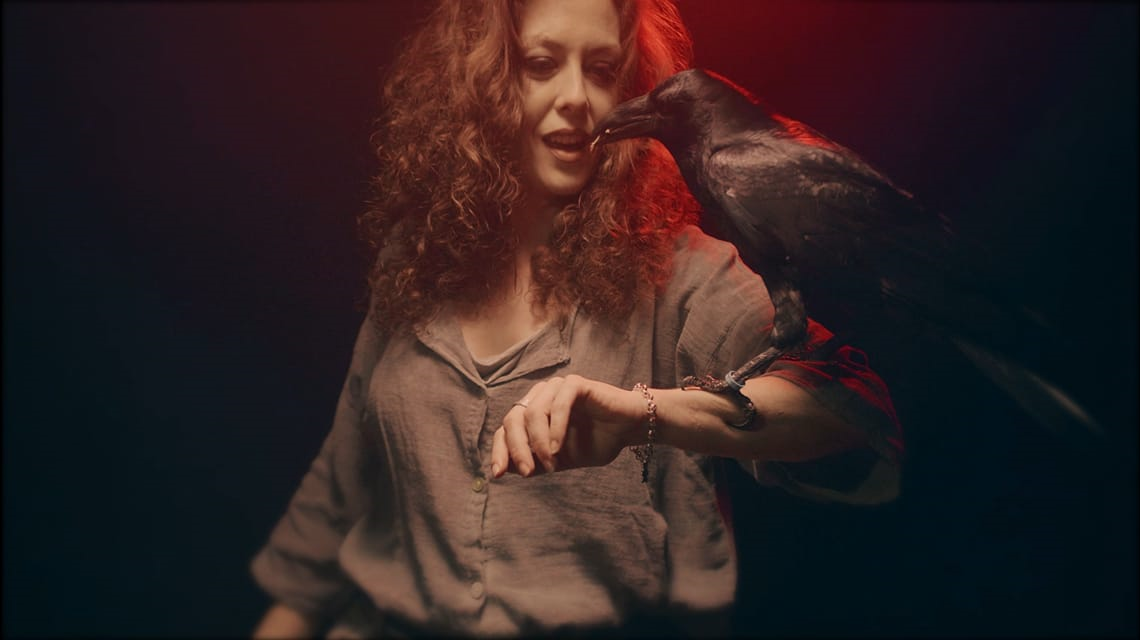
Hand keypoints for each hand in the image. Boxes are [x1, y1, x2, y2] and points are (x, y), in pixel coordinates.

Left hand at [491, 375, 644, 477]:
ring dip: (539, 442)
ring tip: (551, 464)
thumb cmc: (595, 442)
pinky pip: (559, 405)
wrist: (628, 430)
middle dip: (517, 448)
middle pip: (513, 419)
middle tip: (528, 472)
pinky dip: (556, 429)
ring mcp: (556, 387)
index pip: (506, 429)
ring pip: (534, 412)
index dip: (500, 451)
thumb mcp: (560, 460)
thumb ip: (535, 462)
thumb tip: (505, 469)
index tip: (498, 474)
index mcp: (532, 412)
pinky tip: (559, 449)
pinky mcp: (575, 384)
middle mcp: (540, 396)